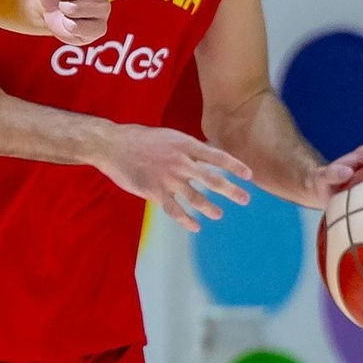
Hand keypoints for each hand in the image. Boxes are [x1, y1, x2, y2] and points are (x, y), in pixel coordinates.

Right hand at [96, 123, 253, 233]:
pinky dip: (186, 220)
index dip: (234, 166)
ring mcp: (167, 178)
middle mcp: (180, 162)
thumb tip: (206, 156)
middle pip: (211, 179)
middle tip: (245, 199)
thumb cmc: (140, 139)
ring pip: (195, 197)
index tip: (249, 175)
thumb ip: (187, 148)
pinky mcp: (154, 192)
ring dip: (210, 207)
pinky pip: (174, 210)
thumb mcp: (168, 136)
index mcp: (184, 145)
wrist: (112, 146)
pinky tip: (196, 226)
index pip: (216, 156)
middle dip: (231, 190)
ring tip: (219, 214)